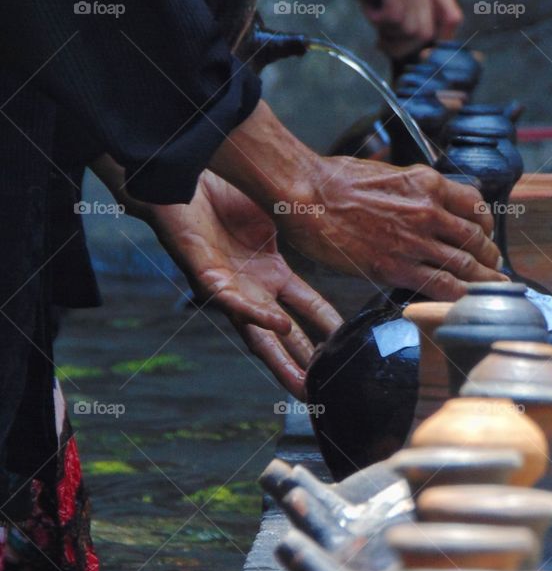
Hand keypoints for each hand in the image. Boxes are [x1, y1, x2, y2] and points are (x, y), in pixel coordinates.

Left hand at [127, 167, 340, 396]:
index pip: (308, 307)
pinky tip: (281, 326)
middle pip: (284, 336)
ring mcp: (230, 287)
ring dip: (279, 360)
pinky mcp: (206, 277)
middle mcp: (252, 287)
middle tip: (320, 394)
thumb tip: (335, 225)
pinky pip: (234, 303)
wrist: (182, 175)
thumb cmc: (222, 190)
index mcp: (271, 273)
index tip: (350, 348)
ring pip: (256, 334)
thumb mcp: (274, 213)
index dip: (328, 328)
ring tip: (301, 382)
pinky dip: (257, 316)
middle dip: (303, 365)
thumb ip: (301, 229)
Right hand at [210, 103, 501, 301]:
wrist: (307, 195)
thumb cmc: (336, 181)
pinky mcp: (396, 266)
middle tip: (492, 269)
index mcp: (427, 183)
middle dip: (489, 257)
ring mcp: (415, 240)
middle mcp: (428, 210)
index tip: (485, 236)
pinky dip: (460, 296)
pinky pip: (442, 286)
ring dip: (483, 280)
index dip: (486, 225)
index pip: (475, 205)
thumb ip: (413, 189)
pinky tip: (466, 302)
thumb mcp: (388, 172)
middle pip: (476, 239)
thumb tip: (425, 201)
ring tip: (491, 289)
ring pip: (466, 265)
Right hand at [281, 0, 462, 59]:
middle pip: (427, 32)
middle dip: (403, 46)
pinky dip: (376, 20)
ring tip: (373, 15)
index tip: (416, 52)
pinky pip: (393, 18)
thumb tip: (419, 52)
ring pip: (410, 29)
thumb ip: (409, 12)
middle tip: (383, 42)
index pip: (452, 18)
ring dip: (387, 32)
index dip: (437, 41)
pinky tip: (367, 5)